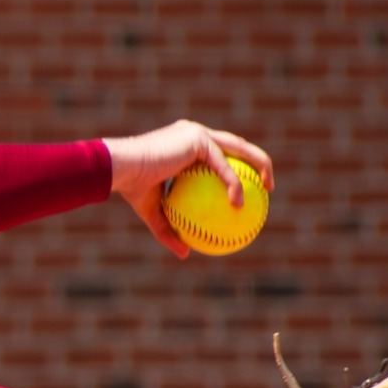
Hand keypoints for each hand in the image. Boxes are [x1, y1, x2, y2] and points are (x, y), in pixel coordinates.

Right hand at [103, 121, 274, 258]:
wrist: (119, 169)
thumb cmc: (131, 188)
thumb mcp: (153, 213)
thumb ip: (170, 230)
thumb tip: (185, 254)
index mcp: (186, 144)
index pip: (219, 151)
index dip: (238, 165)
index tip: (250, 186)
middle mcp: (194, 133)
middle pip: (236, 144)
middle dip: (256, 161)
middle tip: (267, 185)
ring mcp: (197, 133)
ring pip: (237, 147)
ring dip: (259, 164)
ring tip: (268, 188)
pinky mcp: (197, 139)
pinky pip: (221, 164)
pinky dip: (232, 182)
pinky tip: (240, 202)